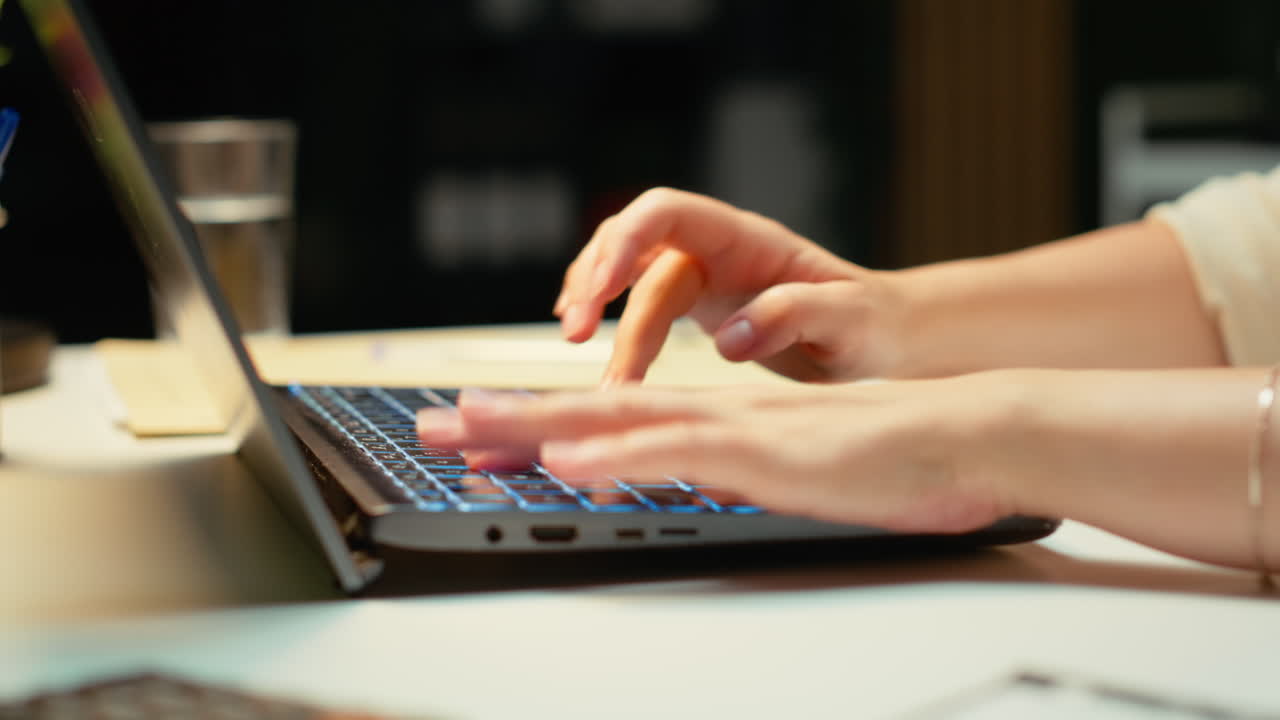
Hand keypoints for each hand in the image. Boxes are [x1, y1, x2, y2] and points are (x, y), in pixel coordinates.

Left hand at [417, 378, 1018, 533]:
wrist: (957, 435)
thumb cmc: (882, 455)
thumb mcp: (784, 467)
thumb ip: (729, 469)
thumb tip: (683, 483)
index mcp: (710, 419)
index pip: (605, 422)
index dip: (534, 428)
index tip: (474, 437)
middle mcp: (708, 413)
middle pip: (589, 414)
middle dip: (505, 420)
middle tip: (433, 424)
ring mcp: (732, 429)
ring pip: (615, 422)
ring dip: (538, 427)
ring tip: (470, 430)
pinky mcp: (762, 452)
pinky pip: (676, 452)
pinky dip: (616, 456)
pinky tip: (569, 460)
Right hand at [554, 188, 906, 383]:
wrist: (876, 339)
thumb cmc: (869, 325)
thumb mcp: (852, 321)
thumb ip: (797, 314)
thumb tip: (730, 337)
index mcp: (747, 239)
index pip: (667, 212)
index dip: (625, 241)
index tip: (600, 291)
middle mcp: (714, 249)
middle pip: (633, 248)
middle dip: (594, 285)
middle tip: (575, 338)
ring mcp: (700, 275)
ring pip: (624, 273)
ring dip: (590, 304)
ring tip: (574, 349)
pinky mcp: (694, 305)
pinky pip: (635, 300)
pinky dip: (605, 316)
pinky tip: (584, 336)